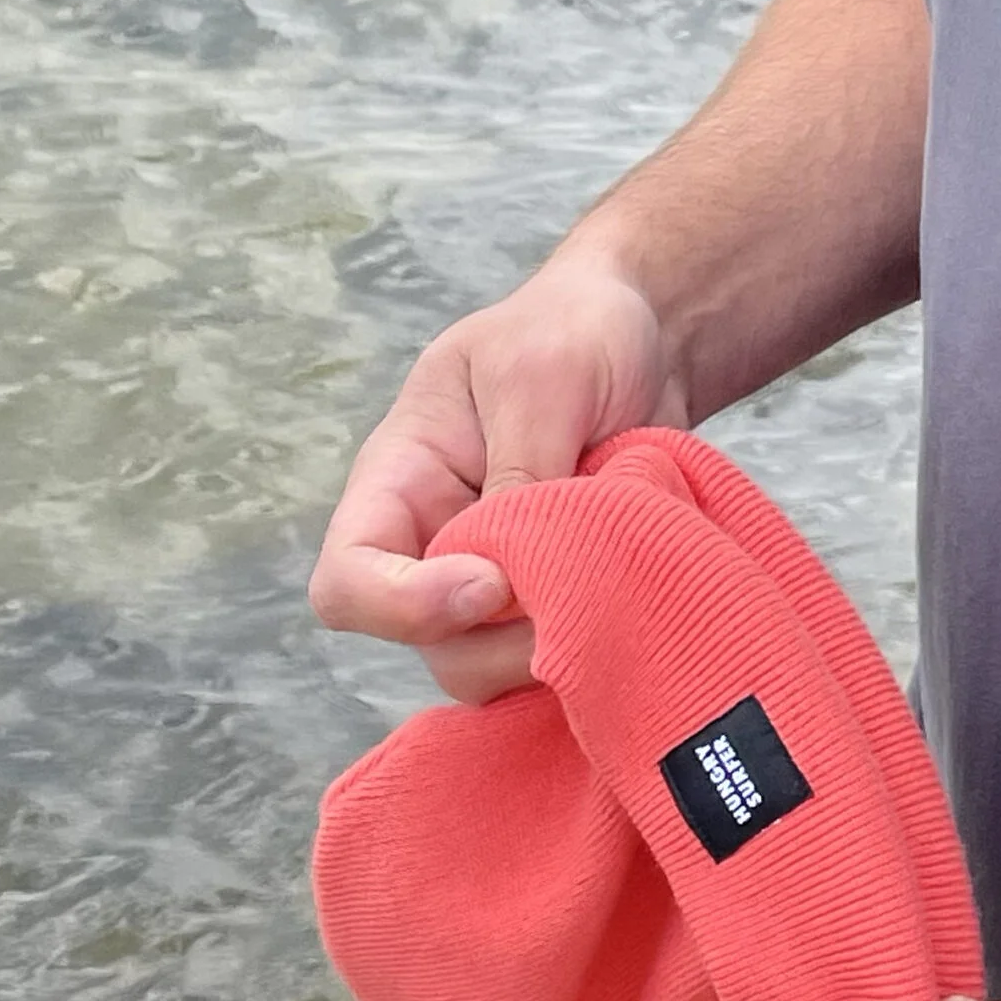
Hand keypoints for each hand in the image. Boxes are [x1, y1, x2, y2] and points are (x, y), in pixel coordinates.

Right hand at [308, 250, 692, 701]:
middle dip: (501, 642)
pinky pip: (560, 654)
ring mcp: (500, 575)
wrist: (652, 333)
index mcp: (402, 481)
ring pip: (496, 667)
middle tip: (587, 596)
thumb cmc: (577, 333)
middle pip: (428, 644)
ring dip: (558, 648)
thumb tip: (508, 576)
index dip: (404, 606)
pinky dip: (599, 646)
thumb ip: (519, 471)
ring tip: (625, 579)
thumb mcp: (541, 376)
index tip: (493, 583)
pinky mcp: (561, 592)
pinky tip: (642, 601)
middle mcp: (438, 541)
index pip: (348, 581)